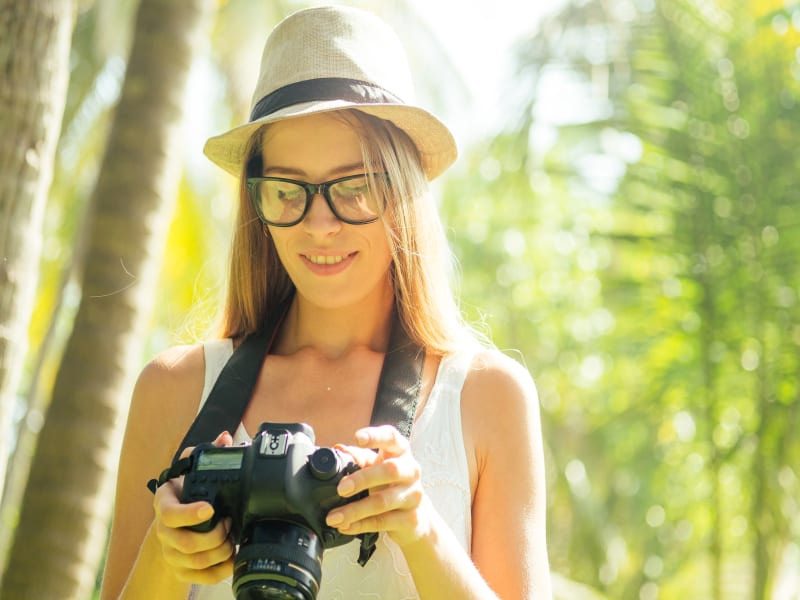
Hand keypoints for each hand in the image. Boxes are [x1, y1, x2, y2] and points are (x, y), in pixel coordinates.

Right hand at [153, 431, 234, 583]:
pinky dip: (220, 570)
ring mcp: (171, 553)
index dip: (190, 514)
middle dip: (215, 536)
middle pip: (187, 544)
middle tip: (229, 523)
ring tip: (232, 539)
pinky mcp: (181, 569)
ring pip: (197, 562)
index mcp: (164, 504)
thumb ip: (206, 452)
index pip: (170, 514)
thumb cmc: (185, 493)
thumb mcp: (191, 470)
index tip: (211, 508)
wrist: (174, 521)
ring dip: (220, 551)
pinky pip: (201, 577)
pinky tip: (231, 558)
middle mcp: (164, 531)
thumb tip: (225, 438)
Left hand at [326, 425, 431, 547]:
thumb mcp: (376, 467)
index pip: (392, 437)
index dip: (376, 436)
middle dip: (363, 479)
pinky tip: (345, 527)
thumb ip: (358, 457)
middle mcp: (411, 471)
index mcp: (401, 453)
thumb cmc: (390, 484)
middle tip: (341, 489)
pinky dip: (360, 525)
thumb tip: (338, 449)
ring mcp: (413, 496)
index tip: (358, 438)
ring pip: (383, 501)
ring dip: (355, 510)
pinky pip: (383, 522)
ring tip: (334, 517)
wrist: (415, 517)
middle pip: (390, 470)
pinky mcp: (411, 519)